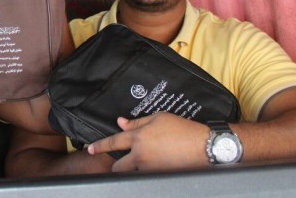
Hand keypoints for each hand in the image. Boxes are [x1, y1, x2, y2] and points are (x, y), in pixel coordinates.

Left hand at [87, 113, 209, 171]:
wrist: (205, 147)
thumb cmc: (183, 129)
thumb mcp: (159, 118)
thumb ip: (137, 122)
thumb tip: (120, 123)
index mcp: (139, 138)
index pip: (114, 142)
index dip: (100, 146)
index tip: (90, 149)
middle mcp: (141, 156)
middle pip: (119, 167)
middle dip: (117, 166)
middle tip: (122, 163)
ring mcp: (150, 169)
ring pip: (133, 173)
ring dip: (134, 170)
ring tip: (149, 161)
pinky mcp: (160, 178)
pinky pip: (146, 177)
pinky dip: (147, 172)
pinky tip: (158, 165)